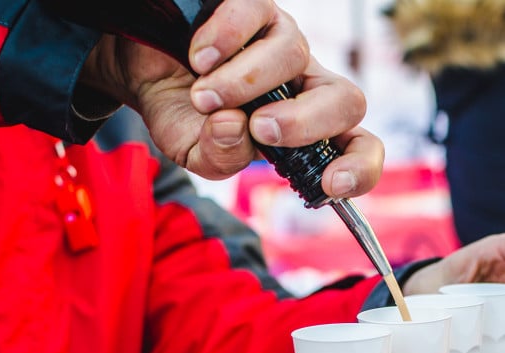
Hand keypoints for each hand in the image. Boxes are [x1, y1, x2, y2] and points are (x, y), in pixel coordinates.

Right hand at [82, 0, 382, 197]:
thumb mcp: (195, 153)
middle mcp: (304, 86)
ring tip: (204, 96)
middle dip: (306, 121)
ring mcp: (284, 43)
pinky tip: (199, 58)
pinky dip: (225, 39)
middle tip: (260, 128)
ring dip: (243, 82)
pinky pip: (256, 12)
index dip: (360, 166)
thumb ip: (220, 156)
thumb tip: (236, 128)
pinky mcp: (254, 8)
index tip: (330, 183)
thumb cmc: (184, 117)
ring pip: (294, 53)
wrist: (144, 74)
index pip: (358, 147)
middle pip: (348, 99)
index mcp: (305, 131)